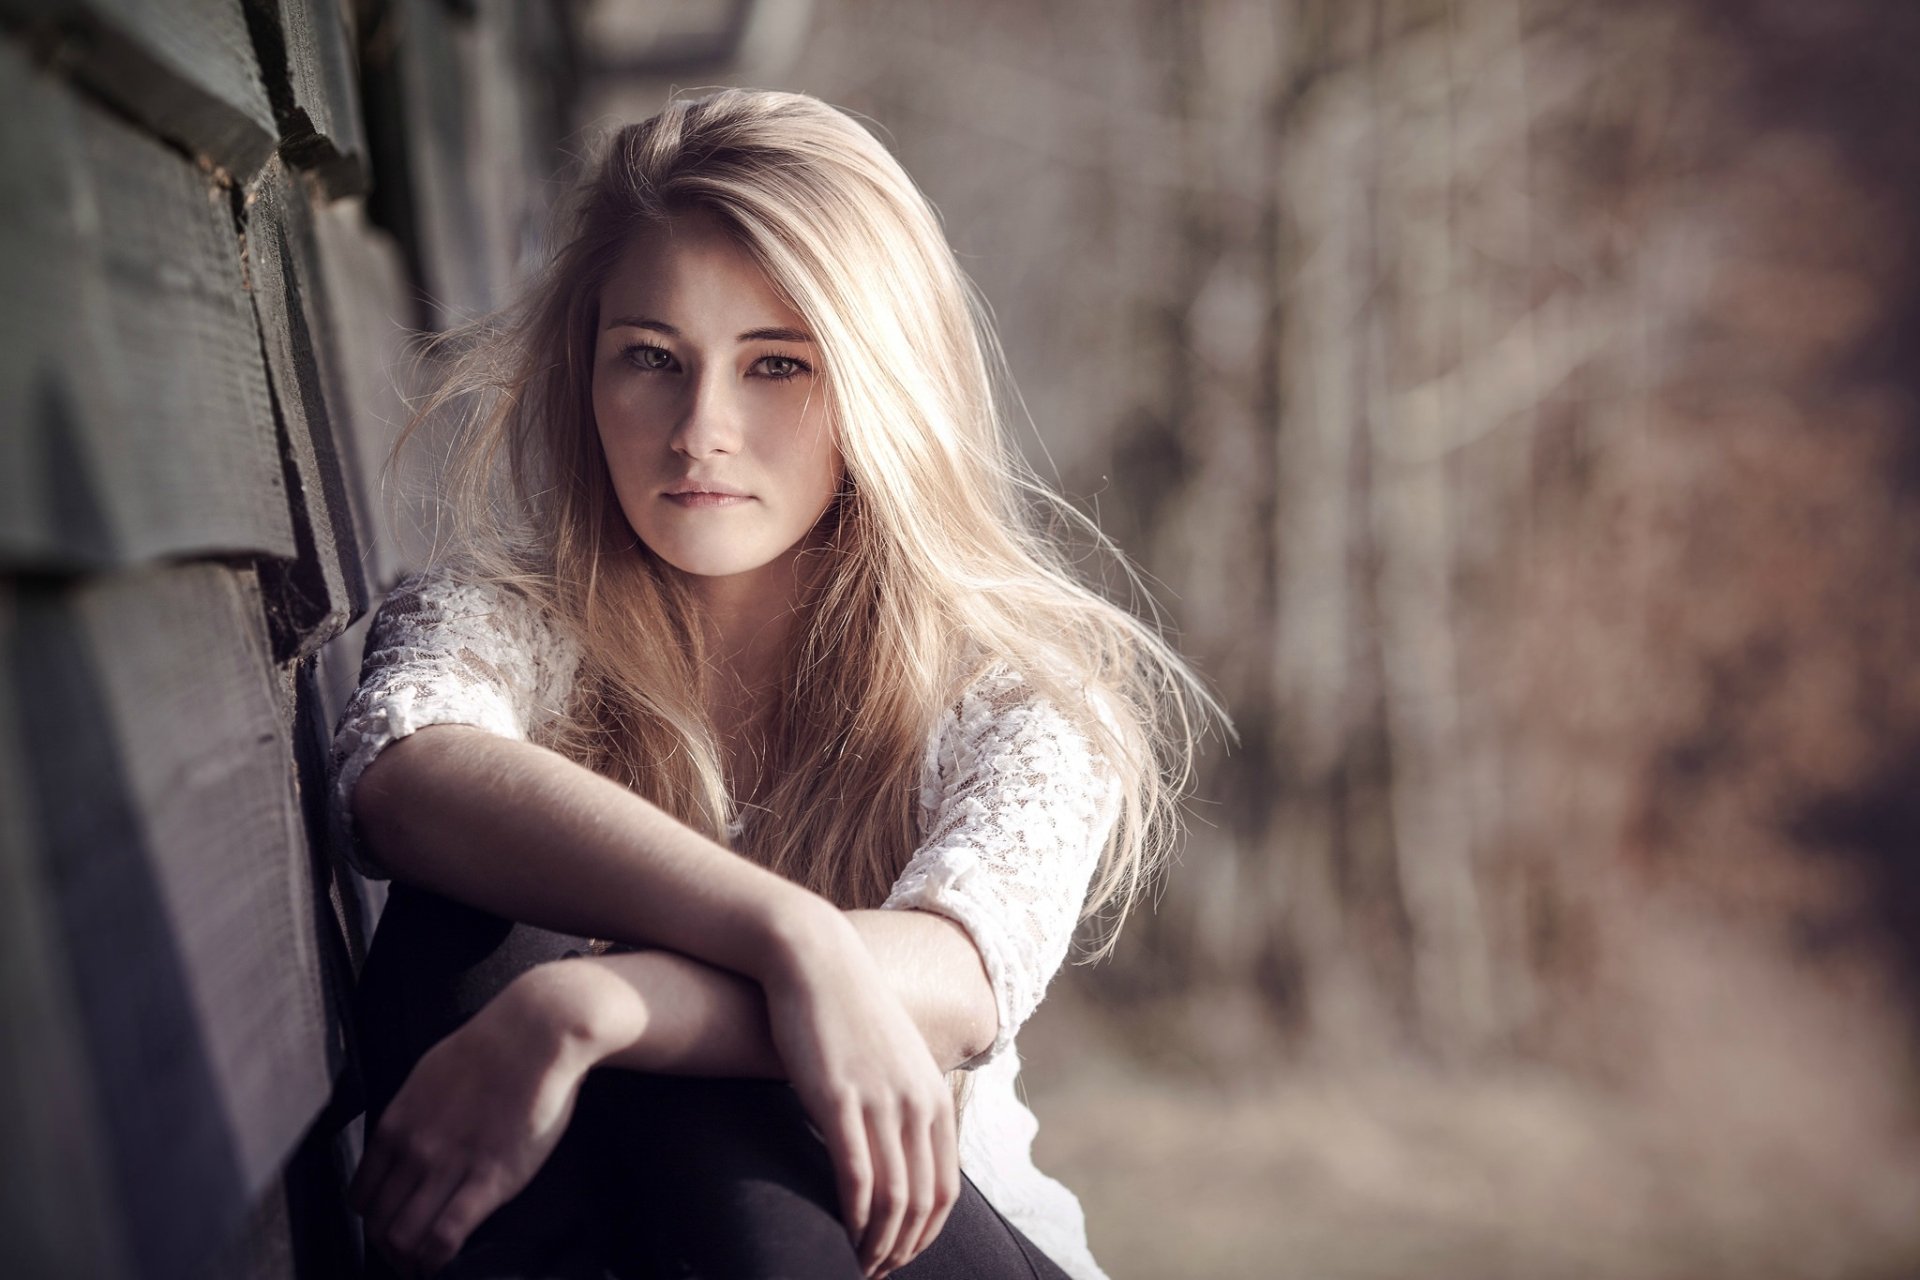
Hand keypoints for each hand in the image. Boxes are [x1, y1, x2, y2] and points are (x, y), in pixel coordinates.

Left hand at [347, 965, 601, 1276]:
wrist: (536, 1034)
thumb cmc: (491, 1046)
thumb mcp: (428, 1075)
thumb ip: (411, 1114)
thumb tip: (405, 1138)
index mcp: (395, 1125)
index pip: (362, 1196)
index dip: (374, 1222)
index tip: (391, 1229)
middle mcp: (413, 1150)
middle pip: (380, 1222)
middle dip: (389, 1248)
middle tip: (407, 1258)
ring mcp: (449, 1166)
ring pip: (404, 1237)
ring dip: (410, 1262)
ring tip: (424, 1268)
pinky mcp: (489, 1179)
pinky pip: (445, 1237)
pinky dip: (437, 1261)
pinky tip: (445, 1264)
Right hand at [762, 910, 960, 1277]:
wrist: (814, 960)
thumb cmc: (845, 1013)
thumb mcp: (892, 1059)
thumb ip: (902, 1101)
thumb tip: (897, 1147)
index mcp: (933, 1097)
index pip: (946, 1188)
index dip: (926, 1234)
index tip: (902, 1256)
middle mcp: (916, 1103)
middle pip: (924, 1201)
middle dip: (903, 1248)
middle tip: (876, 1272)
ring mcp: (880, 1101)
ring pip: (894, 1198)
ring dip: (879, 1243)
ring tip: (858, 1264)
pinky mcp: (838, 1100)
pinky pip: (857, 1175)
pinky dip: (854, 1215)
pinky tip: (843, 1231)